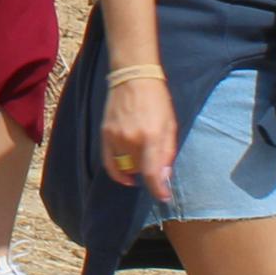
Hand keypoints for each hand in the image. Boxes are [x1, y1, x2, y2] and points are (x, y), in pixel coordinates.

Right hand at [98, 67, 176, 187]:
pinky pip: (109, 162)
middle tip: (156, 165)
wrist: (133, 77)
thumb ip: (167, 152)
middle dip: (149, 173)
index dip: (158, 190)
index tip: (163, 197)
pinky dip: (117, 171)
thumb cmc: (157, 100)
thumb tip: (163, 177)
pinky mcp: (105, 134)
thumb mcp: (170, 125)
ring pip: (124, 166)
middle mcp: (131, 139)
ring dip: (134, 169)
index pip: (152, 173)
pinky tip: (125, 173)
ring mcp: (115, 137)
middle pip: (138, 170)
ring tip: (141, 160)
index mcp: (151, 136)